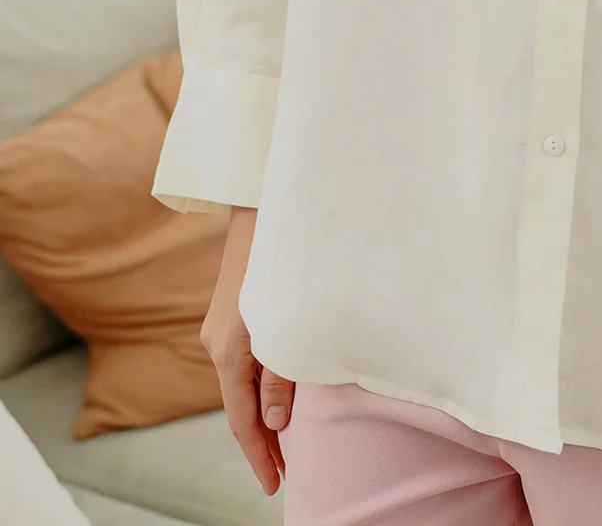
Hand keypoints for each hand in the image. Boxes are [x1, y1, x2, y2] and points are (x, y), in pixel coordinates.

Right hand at [199, 205, 293, 495]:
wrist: (261, 213)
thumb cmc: (281, 267)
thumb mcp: (283, 327)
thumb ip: (280, 375)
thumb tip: (274, 423)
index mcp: (228, 353)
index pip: (242, 420)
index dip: (260, 455)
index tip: (275, 486)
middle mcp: (218, 345)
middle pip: (239, 407)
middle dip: (261, 441)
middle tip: (286, 472)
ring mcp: (221, 330)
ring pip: (240, 386)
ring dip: (262, 414)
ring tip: (287, 442)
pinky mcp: (231, 317)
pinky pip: (243, 365)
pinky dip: (259, 388)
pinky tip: (276, 395)